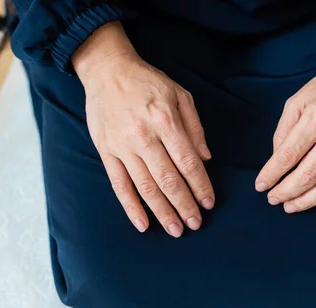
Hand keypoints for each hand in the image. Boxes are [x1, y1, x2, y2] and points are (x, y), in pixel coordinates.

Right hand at [73, 22, 213, 237]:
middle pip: (168, 180)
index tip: (209, 202)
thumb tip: (206, 159)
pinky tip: (142, 224)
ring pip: (145, 187)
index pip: (188, 163)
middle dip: (184, 205)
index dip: (200, 185)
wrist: (107, 70)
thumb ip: (195, 128)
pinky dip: (130, 207)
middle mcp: (144, 137)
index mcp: (165, 121)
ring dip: (162, 212)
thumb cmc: (148, 82)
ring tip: (176, 230)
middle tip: (196, 224)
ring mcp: (122, 147)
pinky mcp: (106, 152)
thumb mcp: (180, 95)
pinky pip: (119, 185)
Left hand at [255, 55, 315, 218]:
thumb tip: (277, 161)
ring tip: (291, 207)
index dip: (272, 175)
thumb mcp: (298, 99)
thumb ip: (284, 130)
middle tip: (274, 200)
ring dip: (308, 201)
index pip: (288, 155)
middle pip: (308, 175)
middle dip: (286, 192)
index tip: (261, 186)